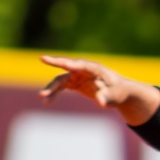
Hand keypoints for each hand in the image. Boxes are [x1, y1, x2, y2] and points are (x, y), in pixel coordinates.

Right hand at [38, 55, 159, 123]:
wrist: (117, 92)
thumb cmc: (118, 92)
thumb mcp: (114, 96)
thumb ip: (106, 97)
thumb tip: (100, 102)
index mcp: (96, 69)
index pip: (84, 65)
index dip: (75, 64)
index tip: (66, 64)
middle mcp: (84, 69)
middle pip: (68, 66)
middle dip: (55, 62)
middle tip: (42, 58)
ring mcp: (77, 75)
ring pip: (61, 80)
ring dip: (52, 88)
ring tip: (42, 96)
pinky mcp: (73, 83)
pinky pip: (61, 87)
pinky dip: (54, 94)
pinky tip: (46, 102)